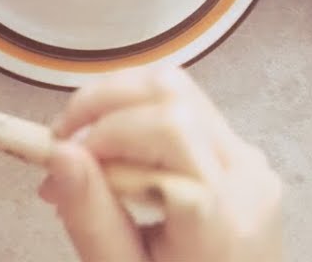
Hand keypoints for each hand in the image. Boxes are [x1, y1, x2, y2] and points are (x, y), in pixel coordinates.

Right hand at [37, 65, 281, 261]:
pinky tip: (116, 161)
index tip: (58, 157)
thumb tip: (59, 153)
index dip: (106, 130)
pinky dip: (143, 125)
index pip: (168, 129)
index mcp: (220, 215)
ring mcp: (253, 163)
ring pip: (183, 94)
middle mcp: (247, 175)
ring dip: (121, 108)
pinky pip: (192, 117)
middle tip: (60, 143)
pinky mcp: (247, 160)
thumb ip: (92, 218)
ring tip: (81, 150)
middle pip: (174, 96)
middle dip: (105, 105)